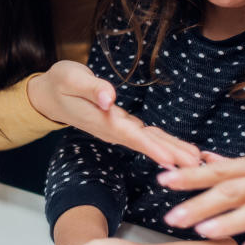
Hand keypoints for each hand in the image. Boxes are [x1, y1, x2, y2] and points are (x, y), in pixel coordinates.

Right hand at [28, 61, 199, 168]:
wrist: (48, 95)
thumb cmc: (59, 83)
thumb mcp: (71, 79)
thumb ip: (92, 88)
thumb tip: (109, 98)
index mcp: (102, 119)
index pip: (130, 136)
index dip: (151, 148)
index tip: (171, 160)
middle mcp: (111, 129)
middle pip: (145, 143)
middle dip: (170, 154)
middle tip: (195, 165)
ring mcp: (117, 129)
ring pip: (148, 141)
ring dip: (171, 151)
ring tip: (195, 160)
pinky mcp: (121, 125)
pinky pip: (145, 136)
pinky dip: (163, 143)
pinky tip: (177, 150)